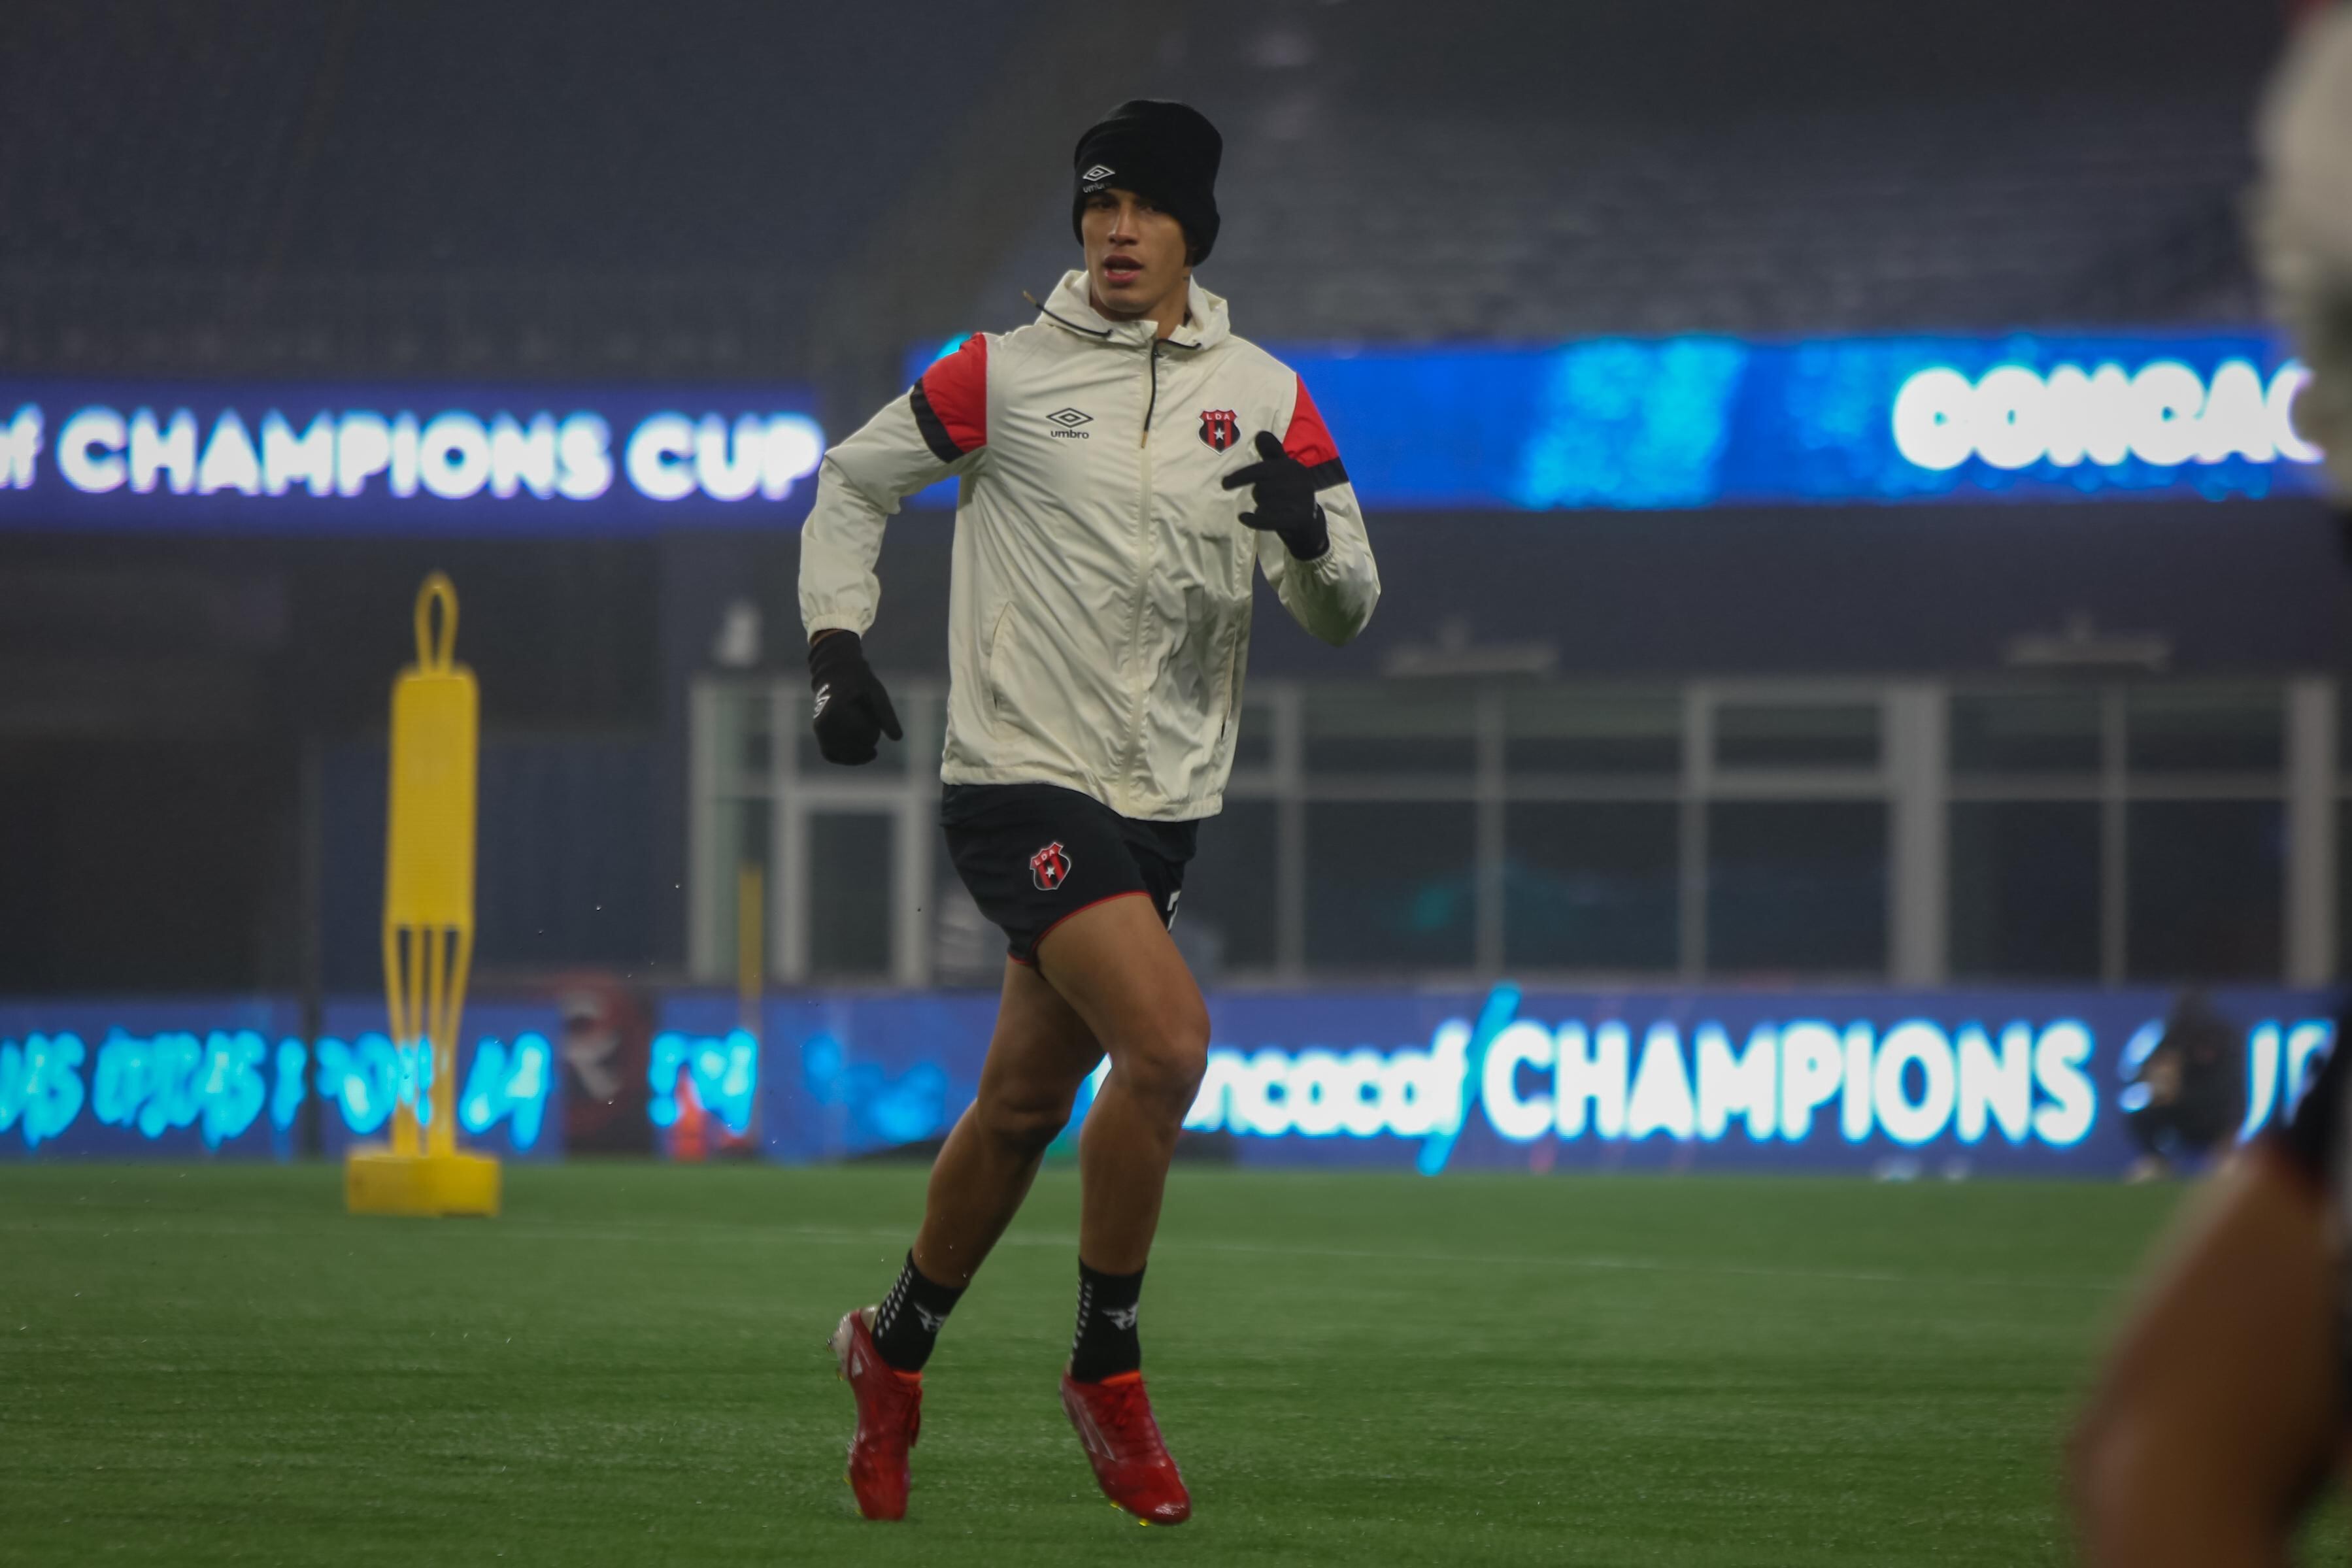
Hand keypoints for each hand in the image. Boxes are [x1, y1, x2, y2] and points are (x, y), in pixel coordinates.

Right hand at [808, 630, 901, 764]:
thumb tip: (898, 738)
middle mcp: (824, 724)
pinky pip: (832, 754)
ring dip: (859, 753)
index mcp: (837, 712)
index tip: (875, 719)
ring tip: (872, 746)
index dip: (874, 732)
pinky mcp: (820, 735)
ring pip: (842, 755)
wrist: (838, 675)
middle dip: (867, 743)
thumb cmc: (860, 683)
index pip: (861, 736)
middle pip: (851, 748)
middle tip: (873, 727)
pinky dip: (847, 758)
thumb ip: (886, 714)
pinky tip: (865, 755)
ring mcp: (820, 731)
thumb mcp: (877, 694)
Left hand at [1220, 431, 1328, 559]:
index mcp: (1293, 466)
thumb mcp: (1282, 470)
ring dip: (1261, 507)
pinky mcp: (1298, 518)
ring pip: (1264, 503)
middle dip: (1258, 495)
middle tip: (1265, 499)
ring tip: (1272, 508)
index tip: (1224, 484)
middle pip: (1261, 488)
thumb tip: (1260, 434)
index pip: (1261, 470)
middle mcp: (1299, 480)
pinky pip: (1269, 519)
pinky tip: (1244, 518)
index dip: (1241, 477)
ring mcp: (1300, 500)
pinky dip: (1255, 520)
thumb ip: (1271, 453)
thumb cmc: (1290, 492)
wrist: (1309, 523)